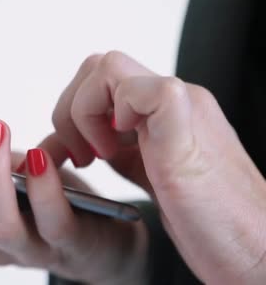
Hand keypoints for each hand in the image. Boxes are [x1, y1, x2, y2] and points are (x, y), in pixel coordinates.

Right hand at [50, 51, 265, 282]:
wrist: (252, 257)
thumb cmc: (227, 225)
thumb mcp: (184, 160)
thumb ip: (160, 108)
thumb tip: (124, 91)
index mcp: (180, 104)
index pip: (108, 70)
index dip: (90, 108)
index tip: (104, 149)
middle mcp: (171, 110)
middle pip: (99, 76)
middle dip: (77, 112)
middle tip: (85, 152)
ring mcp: (162, 129)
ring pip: (102, 99)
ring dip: (82, 125)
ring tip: (89, 158)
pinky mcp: (155, 151)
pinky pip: (112, 128)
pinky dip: (93, 141)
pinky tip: (100, 163)